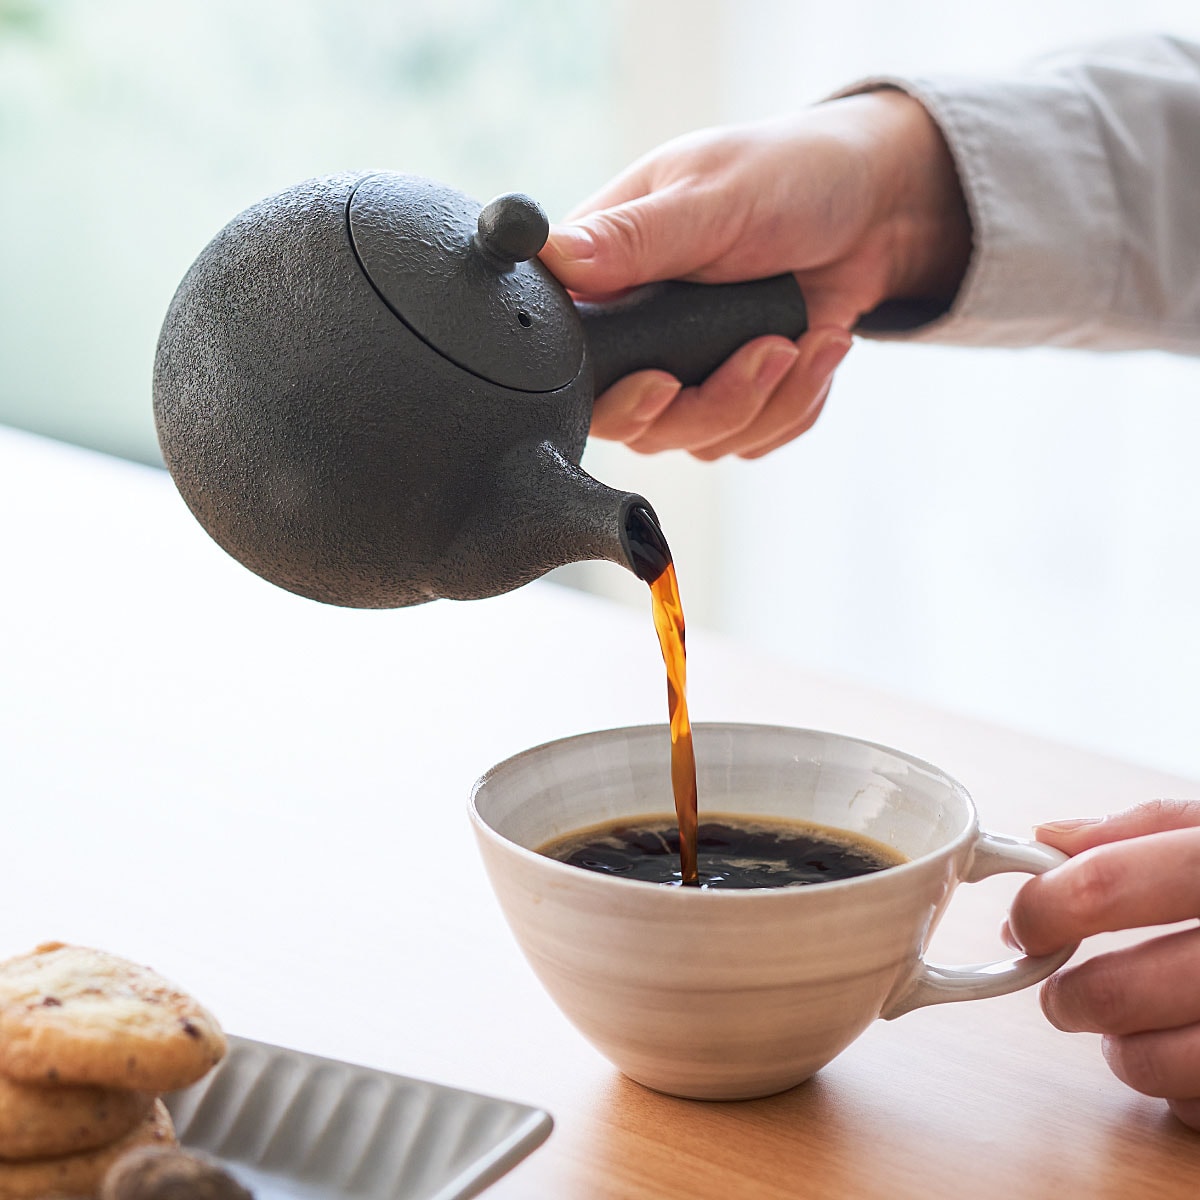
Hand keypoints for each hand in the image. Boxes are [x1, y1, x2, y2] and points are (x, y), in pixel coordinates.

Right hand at [540, 89, 969, 458]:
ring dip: (768, 401)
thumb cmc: (786, 176)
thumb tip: (551, 255)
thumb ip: (632, 235)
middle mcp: (634, 337)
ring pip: (699, 442)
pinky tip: (819, 346)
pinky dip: (795, 404)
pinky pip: (750, 440)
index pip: (570, 365)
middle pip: (638, 426)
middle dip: (714, 405)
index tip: (664, 381)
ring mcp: (684, 373)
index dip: (613, 395)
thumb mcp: (709, 195)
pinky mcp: (734, 398)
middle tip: (771, 350)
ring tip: (810, 339)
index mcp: (603, 278)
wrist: (875, 206)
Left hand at [1006, 800, 1199, 1129]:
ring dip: (1122, 1052)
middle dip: (1071, 996)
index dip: (1043, 908)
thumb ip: (1145, 830)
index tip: (1027, 925)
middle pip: (1120, 990)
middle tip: (1064, 990)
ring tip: (1129, 1028)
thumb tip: (1046, 838)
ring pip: (1155, 1065)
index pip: (1103, 885)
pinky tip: (1196, 1052)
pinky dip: (1182, 1092)